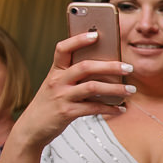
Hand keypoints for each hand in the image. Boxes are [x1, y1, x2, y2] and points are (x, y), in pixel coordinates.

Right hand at [13, 31, 133, 149]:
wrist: (31, 128)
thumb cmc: (49, 104)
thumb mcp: (56, 85)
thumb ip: (74, 76)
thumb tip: (106, 69)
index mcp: (55, 71)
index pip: (63, 49)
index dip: (78, 40)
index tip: (96, 34)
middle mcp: (57, 80)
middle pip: (85, 66)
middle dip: (110, 66)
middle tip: (128, 68)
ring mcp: (61, 96)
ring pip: (93, 87)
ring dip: (115, 88)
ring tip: (131, 90)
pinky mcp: (67, 112)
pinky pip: (93, 108)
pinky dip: (110, 108)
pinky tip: (121, 109)